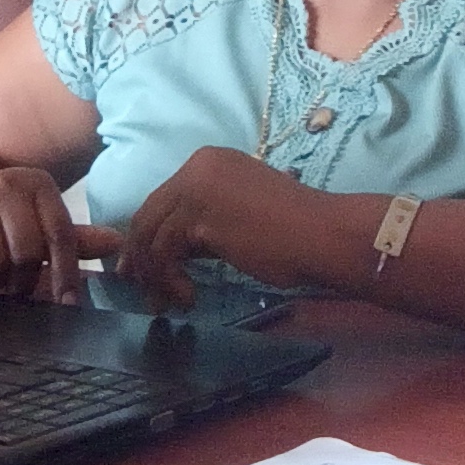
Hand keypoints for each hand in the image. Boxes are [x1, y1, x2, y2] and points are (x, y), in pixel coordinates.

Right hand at [0, 166, 119, 300]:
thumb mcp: (35, 224)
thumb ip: (72, 238)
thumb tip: (116, 243)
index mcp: (36, 184)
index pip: (60, 233)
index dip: (66, 273)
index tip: (68, 304)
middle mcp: (5, 184)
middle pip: (27, 252)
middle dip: (22, 281)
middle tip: (15, 289)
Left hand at [114, 145, 334, 308]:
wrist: (323, 235)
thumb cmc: (293, 232)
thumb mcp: (237, 220)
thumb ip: (203, 226)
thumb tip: (172, 252)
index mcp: (210, 161)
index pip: (162, 200)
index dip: (147, 237)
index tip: (143, 269)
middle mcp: (198, 166)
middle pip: (148, 215)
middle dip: (140, 257)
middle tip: (142, 290)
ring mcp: (196, 187)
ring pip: (151, 236)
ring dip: (156, 276)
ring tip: (169, 302)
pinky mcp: (199, 216)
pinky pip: (164, 252)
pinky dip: (170, 279)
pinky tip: (190, 297)